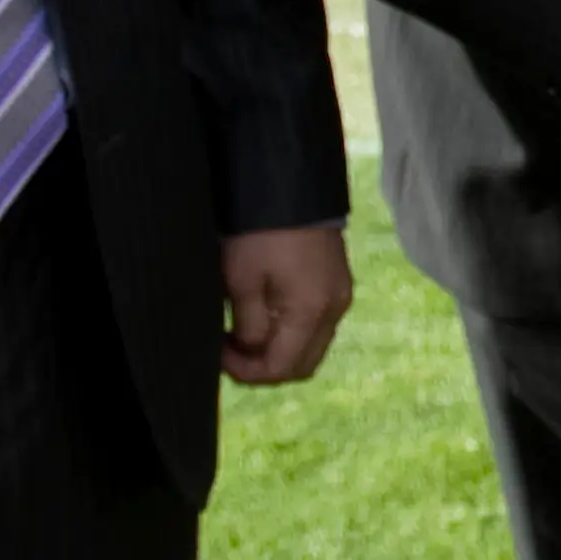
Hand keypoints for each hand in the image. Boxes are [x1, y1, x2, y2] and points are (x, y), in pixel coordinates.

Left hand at [221, 224, 352, 384]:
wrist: (292, 187)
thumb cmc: (260, 234)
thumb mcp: (241, 281)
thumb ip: (248, 326)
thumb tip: (249, 350)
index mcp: (311, 312)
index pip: (282, 368)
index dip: (247, 372)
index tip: (219, 353)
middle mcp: (334, 311)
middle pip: (302, 366)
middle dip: (265, 368)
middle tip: (232, 352)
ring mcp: (341, 297)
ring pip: (312, 347)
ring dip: (280, 351)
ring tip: (246, 333)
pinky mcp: (339, 284)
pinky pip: (319, 326)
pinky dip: (293, 332)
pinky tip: (268, 314)